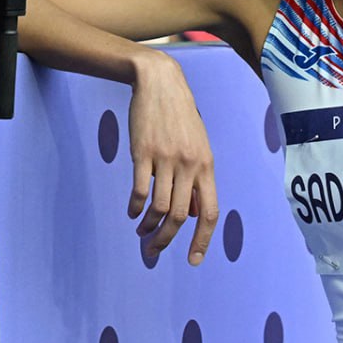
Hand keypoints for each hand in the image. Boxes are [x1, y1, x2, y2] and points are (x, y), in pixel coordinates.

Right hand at [126, 51, 217, 265]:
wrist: (160, 83)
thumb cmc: (180, 116)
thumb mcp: (198, 145)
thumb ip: (197, 176)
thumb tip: (193, 211)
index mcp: (207, 165)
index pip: (210, 212)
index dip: (202, 240)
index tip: (192, 260)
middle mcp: (189, 164)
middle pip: (181, 216)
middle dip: (166, 240)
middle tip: (153, 252)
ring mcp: (166, 159)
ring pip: (159, 207)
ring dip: (148, 226)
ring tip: (141, 231)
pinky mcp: (143, 152)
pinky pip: (139, 190)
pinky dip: (135, 207)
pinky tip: (132, 212)